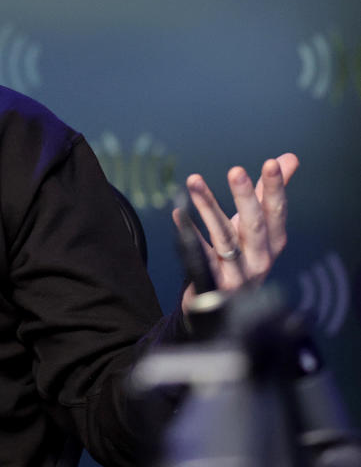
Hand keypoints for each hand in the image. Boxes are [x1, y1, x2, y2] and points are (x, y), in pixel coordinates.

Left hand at [175, 152, 298, 312]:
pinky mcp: (213, 283)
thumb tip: (289, 158)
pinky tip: (178, 213)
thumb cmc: (241, 258)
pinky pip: (199, 257)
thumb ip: (268, 192)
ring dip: (208, 207)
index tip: (272, 163)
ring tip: (193, 181)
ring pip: (224, 238)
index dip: (276, 188)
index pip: (277, 211)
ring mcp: (237, 273)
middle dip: (246, 197)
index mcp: (272, 242)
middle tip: (236, 170)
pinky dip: (189, 235)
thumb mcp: (256, 226)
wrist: (222, 308)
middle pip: (254, 225)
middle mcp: (259, 259)